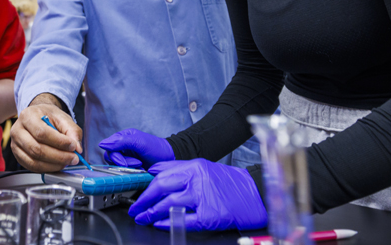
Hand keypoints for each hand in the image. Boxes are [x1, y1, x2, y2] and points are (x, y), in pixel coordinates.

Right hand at [11, 96, 82, 171]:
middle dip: (58, 156)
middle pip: (36, 149)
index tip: (73, 147)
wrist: (38, 116)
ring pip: (34, 161)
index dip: (59, 142)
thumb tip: (77, 149)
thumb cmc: (48, 116)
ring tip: (67, 162)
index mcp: (28, 116)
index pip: (42, 133)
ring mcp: (15, 145)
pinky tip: (57, 164)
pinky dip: (47, 168)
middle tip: (73, 158)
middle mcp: (17, 130)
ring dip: (54, 165)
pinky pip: (32, 167)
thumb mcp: (63, 118)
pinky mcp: (18, 156)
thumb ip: (72, 131)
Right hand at [98, 128, 173, 168]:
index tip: (124, 162)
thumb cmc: (157, 148)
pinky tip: (138, 170)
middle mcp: (122, 147)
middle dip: (123, 163)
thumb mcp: (139, 142)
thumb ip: (121, 141)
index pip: (109, 147)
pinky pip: (122, 171)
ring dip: (127, 168)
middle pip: (110, 157)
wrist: (169, 160)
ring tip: (139, 166)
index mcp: (123, 137)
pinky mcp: (129, 167)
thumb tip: (103, 144)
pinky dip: (129, 172)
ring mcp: (126, 157)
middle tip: (136, 163)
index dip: (115, 156)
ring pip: (115, 165)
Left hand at [129, 159, 266, 231]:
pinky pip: (183, 220)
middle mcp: (197, 180)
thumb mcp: (204, 167)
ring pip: (169, 205)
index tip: (137, 193)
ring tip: (143, 218)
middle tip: (135, 208)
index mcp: (195, 167)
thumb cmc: (230, 183)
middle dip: (144, 200)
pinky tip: (160, 224)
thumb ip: (179, 169)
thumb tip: (154, 172)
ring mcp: (203, 198)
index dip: (146, 186)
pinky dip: (168, 222)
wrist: (256, 194)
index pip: (162, 174)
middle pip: (161, 188)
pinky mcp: (210, 216)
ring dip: (152, 213)